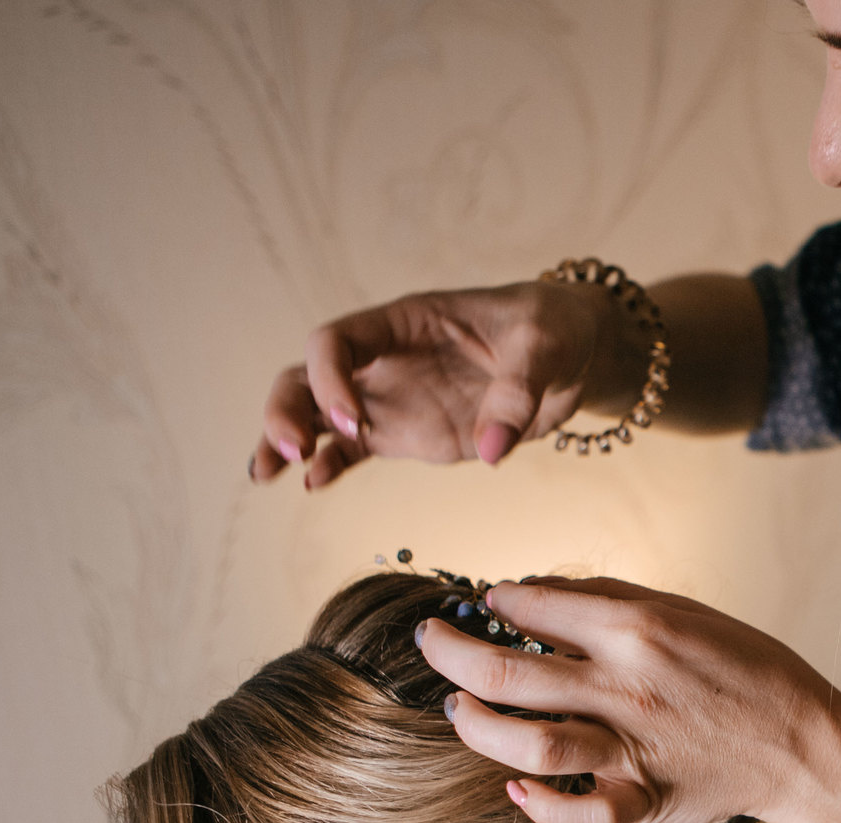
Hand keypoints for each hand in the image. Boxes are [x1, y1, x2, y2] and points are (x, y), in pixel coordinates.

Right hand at [249, 282, 638, 488]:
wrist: (576, 356)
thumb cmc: (555, 331)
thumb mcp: (546, 347)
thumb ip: (518, 391)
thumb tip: (492, 450)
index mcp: (405, 322)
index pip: (338, 340)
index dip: (330, 378)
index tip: (354, 421)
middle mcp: (386, 360)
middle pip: (308, 376)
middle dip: (287, 409)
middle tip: (288, 450)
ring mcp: (392, 398)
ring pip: (319, 416)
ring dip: (287, 440)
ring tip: (264, 474)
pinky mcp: (408, 434)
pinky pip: (354, 448)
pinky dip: (329, 464)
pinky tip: (312, 483)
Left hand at [417, 576, 840, 822]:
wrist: (804, 742)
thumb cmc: (747, 668)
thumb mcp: (685, 611)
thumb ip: (608, 599)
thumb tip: (533, 592)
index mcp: (637, 628)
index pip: (531, 606)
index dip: (495, 601)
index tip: (487, 604)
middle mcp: (625, 687)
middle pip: (503, 673)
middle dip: (448, 654)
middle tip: (429, 643)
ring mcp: (631, 748)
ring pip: (524, 745)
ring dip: (475, 726)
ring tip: (460, 709)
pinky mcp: (643, 798)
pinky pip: (577, 813)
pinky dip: (538, 805)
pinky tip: (516, 786)